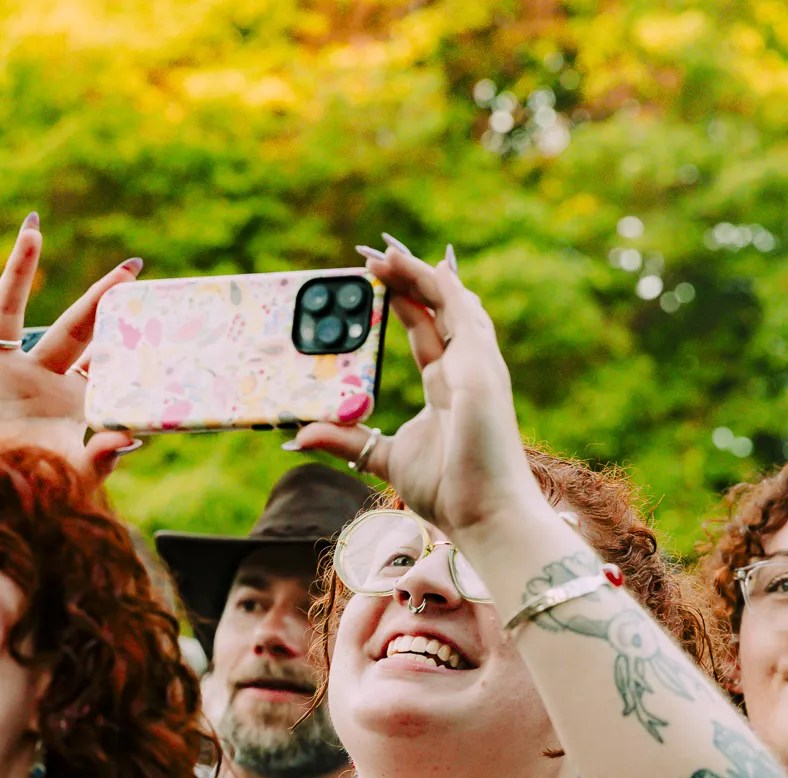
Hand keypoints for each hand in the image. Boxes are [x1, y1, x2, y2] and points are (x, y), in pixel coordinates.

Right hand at [0, 213, 142, 479]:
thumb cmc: (27, 488)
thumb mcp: (69, 476)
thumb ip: (102, 460)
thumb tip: (130, 437)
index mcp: (66, 398)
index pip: (103, 364)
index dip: (128, 345)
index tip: (156, 317)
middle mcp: (35, 375)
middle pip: (72, 328)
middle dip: (100, 299)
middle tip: (132, 267)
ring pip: (7, 311)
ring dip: (20, 270)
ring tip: (34, 231)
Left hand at [286, 236, 542, 538]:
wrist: (487, 515)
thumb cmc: (451, 493)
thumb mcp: (384, 458)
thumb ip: (347, 441)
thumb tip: (300, 435)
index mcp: (448, 385)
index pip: (425, 328)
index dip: (403, 299)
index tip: (375, 280)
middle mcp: (466, 368)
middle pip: (438, 306)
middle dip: (408, 276)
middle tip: (373, 253)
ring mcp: (477, 364)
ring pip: (450, 300)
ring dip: (418, 271)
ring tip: (385, 251)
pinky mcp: (480, 367)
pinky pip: (458, 310)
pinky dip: (435, 283)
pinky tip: (415, 264)